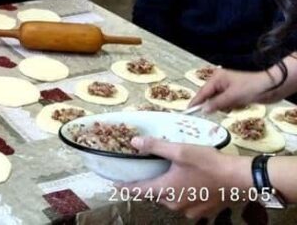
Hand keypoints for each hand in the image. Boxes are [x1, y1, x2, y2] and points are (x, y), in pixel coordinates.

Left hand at [120, 136, 249, 219]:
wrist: (239, 179)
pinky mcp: (203, 212)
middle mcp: (175, 204)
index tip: (115, 185)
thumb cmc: (208, 163)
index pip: (139, 190)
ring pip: (171, 200)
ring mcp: (190, 211)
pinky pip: (185, 204)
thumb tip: (133, 142)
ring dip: (167, 190)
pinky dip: (182, 195)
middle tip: (146, 173)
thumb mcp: (180, 150)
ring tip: (167, 176)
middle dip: (149, 186)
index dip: (126, 187)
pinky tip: (188, 184)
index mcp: (166, 190)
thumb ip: (155, 146)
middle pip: (155, 195)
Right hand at [190, 68, 279, 112]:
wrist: (271, 87)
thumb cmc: (251, 88)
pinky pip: (227, 103)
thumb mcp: (232, 97)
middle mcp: (220, 82)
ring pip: (219, 102)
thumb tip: (203, 110)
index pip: (202, 92)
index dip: (196, 102)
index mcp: (216, 78)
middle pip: (210, 98)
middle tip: (226, 107)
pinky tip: (240, 104)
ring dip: (226, 106)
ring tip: (236, 104)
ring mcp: (227, 87)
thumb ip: (216, 104)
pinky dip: (232, 106)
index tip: (188, 111)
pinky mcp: (235, 93)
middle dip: (217, 105)